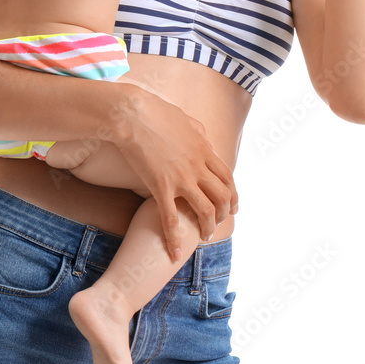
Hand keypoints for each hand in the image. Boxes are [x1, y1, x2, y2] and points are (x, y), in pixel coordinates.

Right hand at [107, 84, 238, 258]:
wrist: (131, 114)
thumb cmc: (154, 111)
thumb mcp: (185, 119)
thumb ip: (200, 133)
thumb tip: (208, 144)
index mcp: (203, 150)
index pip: (228, 178)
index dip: (234, 196)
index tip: (233, 207)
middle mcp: (197, 166)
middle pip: (222, 197)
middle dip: (224, 214)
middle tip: (216, 224)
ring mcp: (181, 178)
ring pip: (205, 211)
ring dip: (206, 227)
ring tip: (201, 237)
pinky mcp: (160, 186)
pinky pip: (171, 219)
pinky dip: (174, 239)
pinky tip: (174, 252)